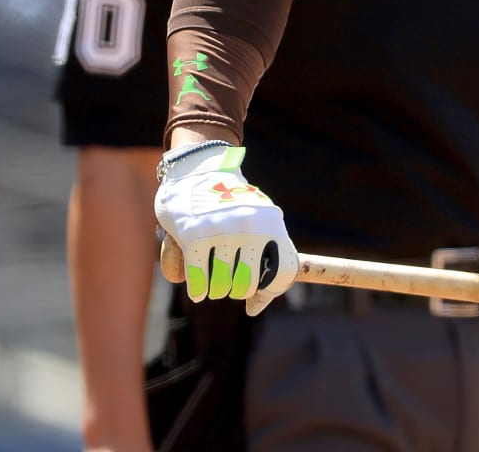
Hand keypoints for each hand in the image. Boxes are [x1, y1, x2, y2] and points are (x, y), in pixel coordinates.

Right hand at [153, 142, 297, 316]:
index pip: (284, 272)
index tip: (254, 297)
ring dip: (214, 289)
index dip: (270, 292)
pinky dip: (198, 289)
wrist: (199, 170)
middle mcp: (252, 226)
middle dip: (235, 289)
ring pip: (221, 286)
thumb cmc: (230, 206)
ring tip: (212, 277)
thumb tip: (254, 309)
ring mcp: (223, 230)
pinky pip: (198, 281)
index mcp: (272, 223)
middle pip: (247, 285)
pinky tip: (197, 288)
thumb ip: (261, 264)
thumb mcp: (255, 224)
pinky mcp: (194, 235)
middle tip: (227, 279)